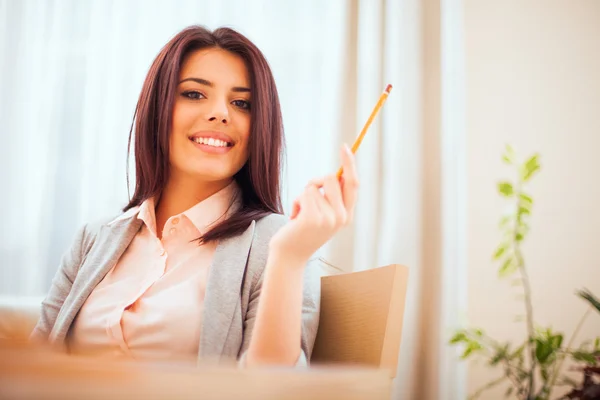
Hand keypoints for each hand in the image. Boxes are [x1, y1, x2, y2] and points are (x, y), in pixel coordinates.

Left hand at [269, 144, 358, 264]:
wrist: (290, 256)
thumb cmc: (304, 231)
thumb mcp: (323, 215)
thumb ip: (332, 198)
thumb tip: (336, 174)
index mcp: (347, 215)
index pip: (353, 183)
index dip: (350, 164)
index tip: (344, 146)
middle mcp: (341, 217)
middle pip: (331, 178)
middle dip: (316, 182)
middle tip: (308, 199)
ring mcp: (328, 218)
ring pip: (314, 185)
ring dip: (304, 195)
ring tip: (301, 213)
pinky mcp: (312, 218)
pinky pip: (304, 193)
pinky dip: (297, 201)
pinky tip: (295, 218)